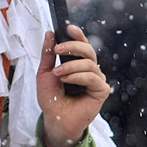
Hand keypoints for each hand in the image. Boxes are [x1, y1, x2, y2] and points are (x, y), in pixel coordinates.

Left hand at [36, 24, 108, 146]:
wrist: (54, 118)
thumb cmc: (51, 97)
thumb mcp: (44, 72)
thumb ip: (48, 53)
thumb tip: (50, 33)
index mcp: (78, 63)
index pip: (82, 45)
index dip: (78, 35)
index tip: (69, 28)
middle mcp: (90, 69)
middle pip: (88, 50)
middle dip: (72, 47)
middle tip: (58, 50)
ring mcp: (97, 79)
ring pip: (89, 63)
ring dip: (70, 66)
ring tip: (57, 74)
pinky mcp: (101, 91)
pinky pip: (93, 77)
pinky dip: (78, 76)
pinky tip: (66, 80)